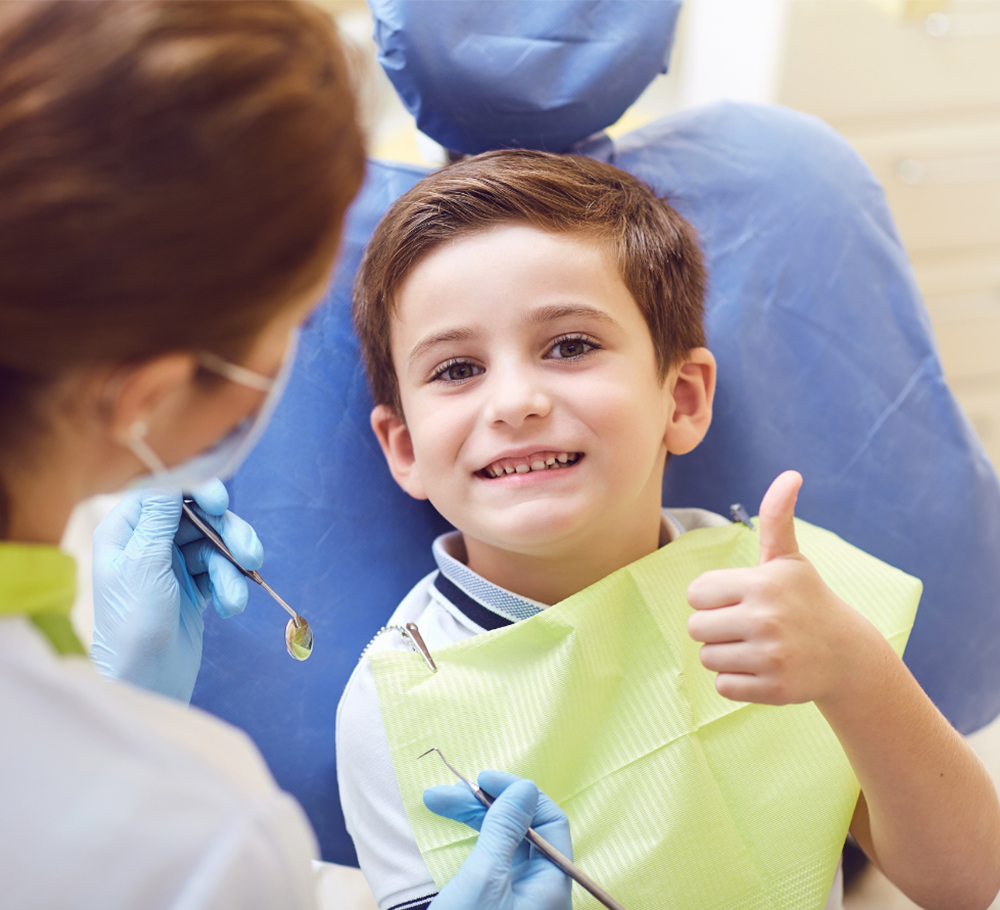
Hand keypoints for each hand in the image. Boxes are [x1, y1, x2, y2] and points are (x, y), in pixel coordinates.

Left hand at [90, 479, 262, 702]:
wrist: (145, 680)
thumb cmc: (134, 623)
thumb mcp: (145, 563)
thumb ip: (160, 518)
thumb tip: (171, 479)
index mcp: (126, 532)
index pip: (164, 494)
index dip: (195, 492)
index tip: (221, 503)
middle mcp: (149, 544)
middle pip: (198, 517)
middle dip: (227, 534)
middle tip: (250, 553)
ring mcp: (173, 566)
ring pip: (215, 545)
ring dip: (233, 567)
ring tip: (238, 596)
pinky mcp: (194, 588)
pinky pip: (221, 571)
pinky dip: (231, 586)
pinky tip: (231, 608)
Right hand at [425, 771, 572, 909]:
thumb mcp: (484, 878)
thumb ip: (505, 830)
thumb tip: (525, 788)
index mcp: (552, 884)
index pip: (550, 822)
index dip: (518, 794)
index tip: (483, 779)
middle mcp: (541, 888)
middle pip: (522, 829)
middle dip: (484, 805)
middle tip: (447, 792)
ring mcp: (520, 895)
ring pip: (503, 841)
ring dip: (473, 817)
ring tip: (437, 801)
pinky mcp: (498, 901)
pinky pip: (492, 859)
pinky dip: (473, 839)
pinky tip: (453, 824)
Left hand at [686, 471, 872, 706]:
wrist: (846, 655)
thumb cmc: (806, 600)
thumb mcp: (789, 559)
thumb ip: (777, 517)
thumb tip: (790, 474)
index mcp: (762, 583)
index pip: (695, 593)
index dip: (712, 598)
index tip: (739, 599)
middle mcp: (766, 618)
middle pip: (696, 628)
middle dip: (715, 628)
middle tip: (746, 626)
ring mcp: (771, 656)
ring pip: (707, 658)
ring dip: (725, 655)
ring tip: (756, 646)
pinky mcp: (772, 689)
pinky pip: (723, 686)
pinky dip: (737, 681)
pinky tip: (763, 669)